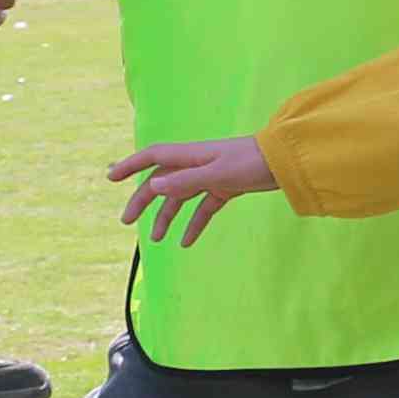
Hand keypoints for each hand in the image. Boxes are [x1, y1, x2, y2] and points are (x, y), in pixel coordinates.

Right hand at [109, 136, 274, 244]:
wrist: (288, 162)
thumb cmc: (254, 162)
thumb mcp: (218, 174)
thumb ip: (186, 181)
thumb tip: (153, 187)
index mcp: (191, 155)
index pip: (152, 157)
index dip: (130, 165)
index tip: (110, 177)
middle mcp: (197, 163)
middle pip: (162, 181)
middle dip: (142, 199)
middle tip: (126, 220)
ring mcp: (212, 175)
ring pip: (181, 197)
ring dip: (167, 216)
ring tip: (156, 239)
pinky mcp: (226, 187)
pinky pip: (203, 207)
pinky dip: (194, 223)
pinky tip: (186, 242)